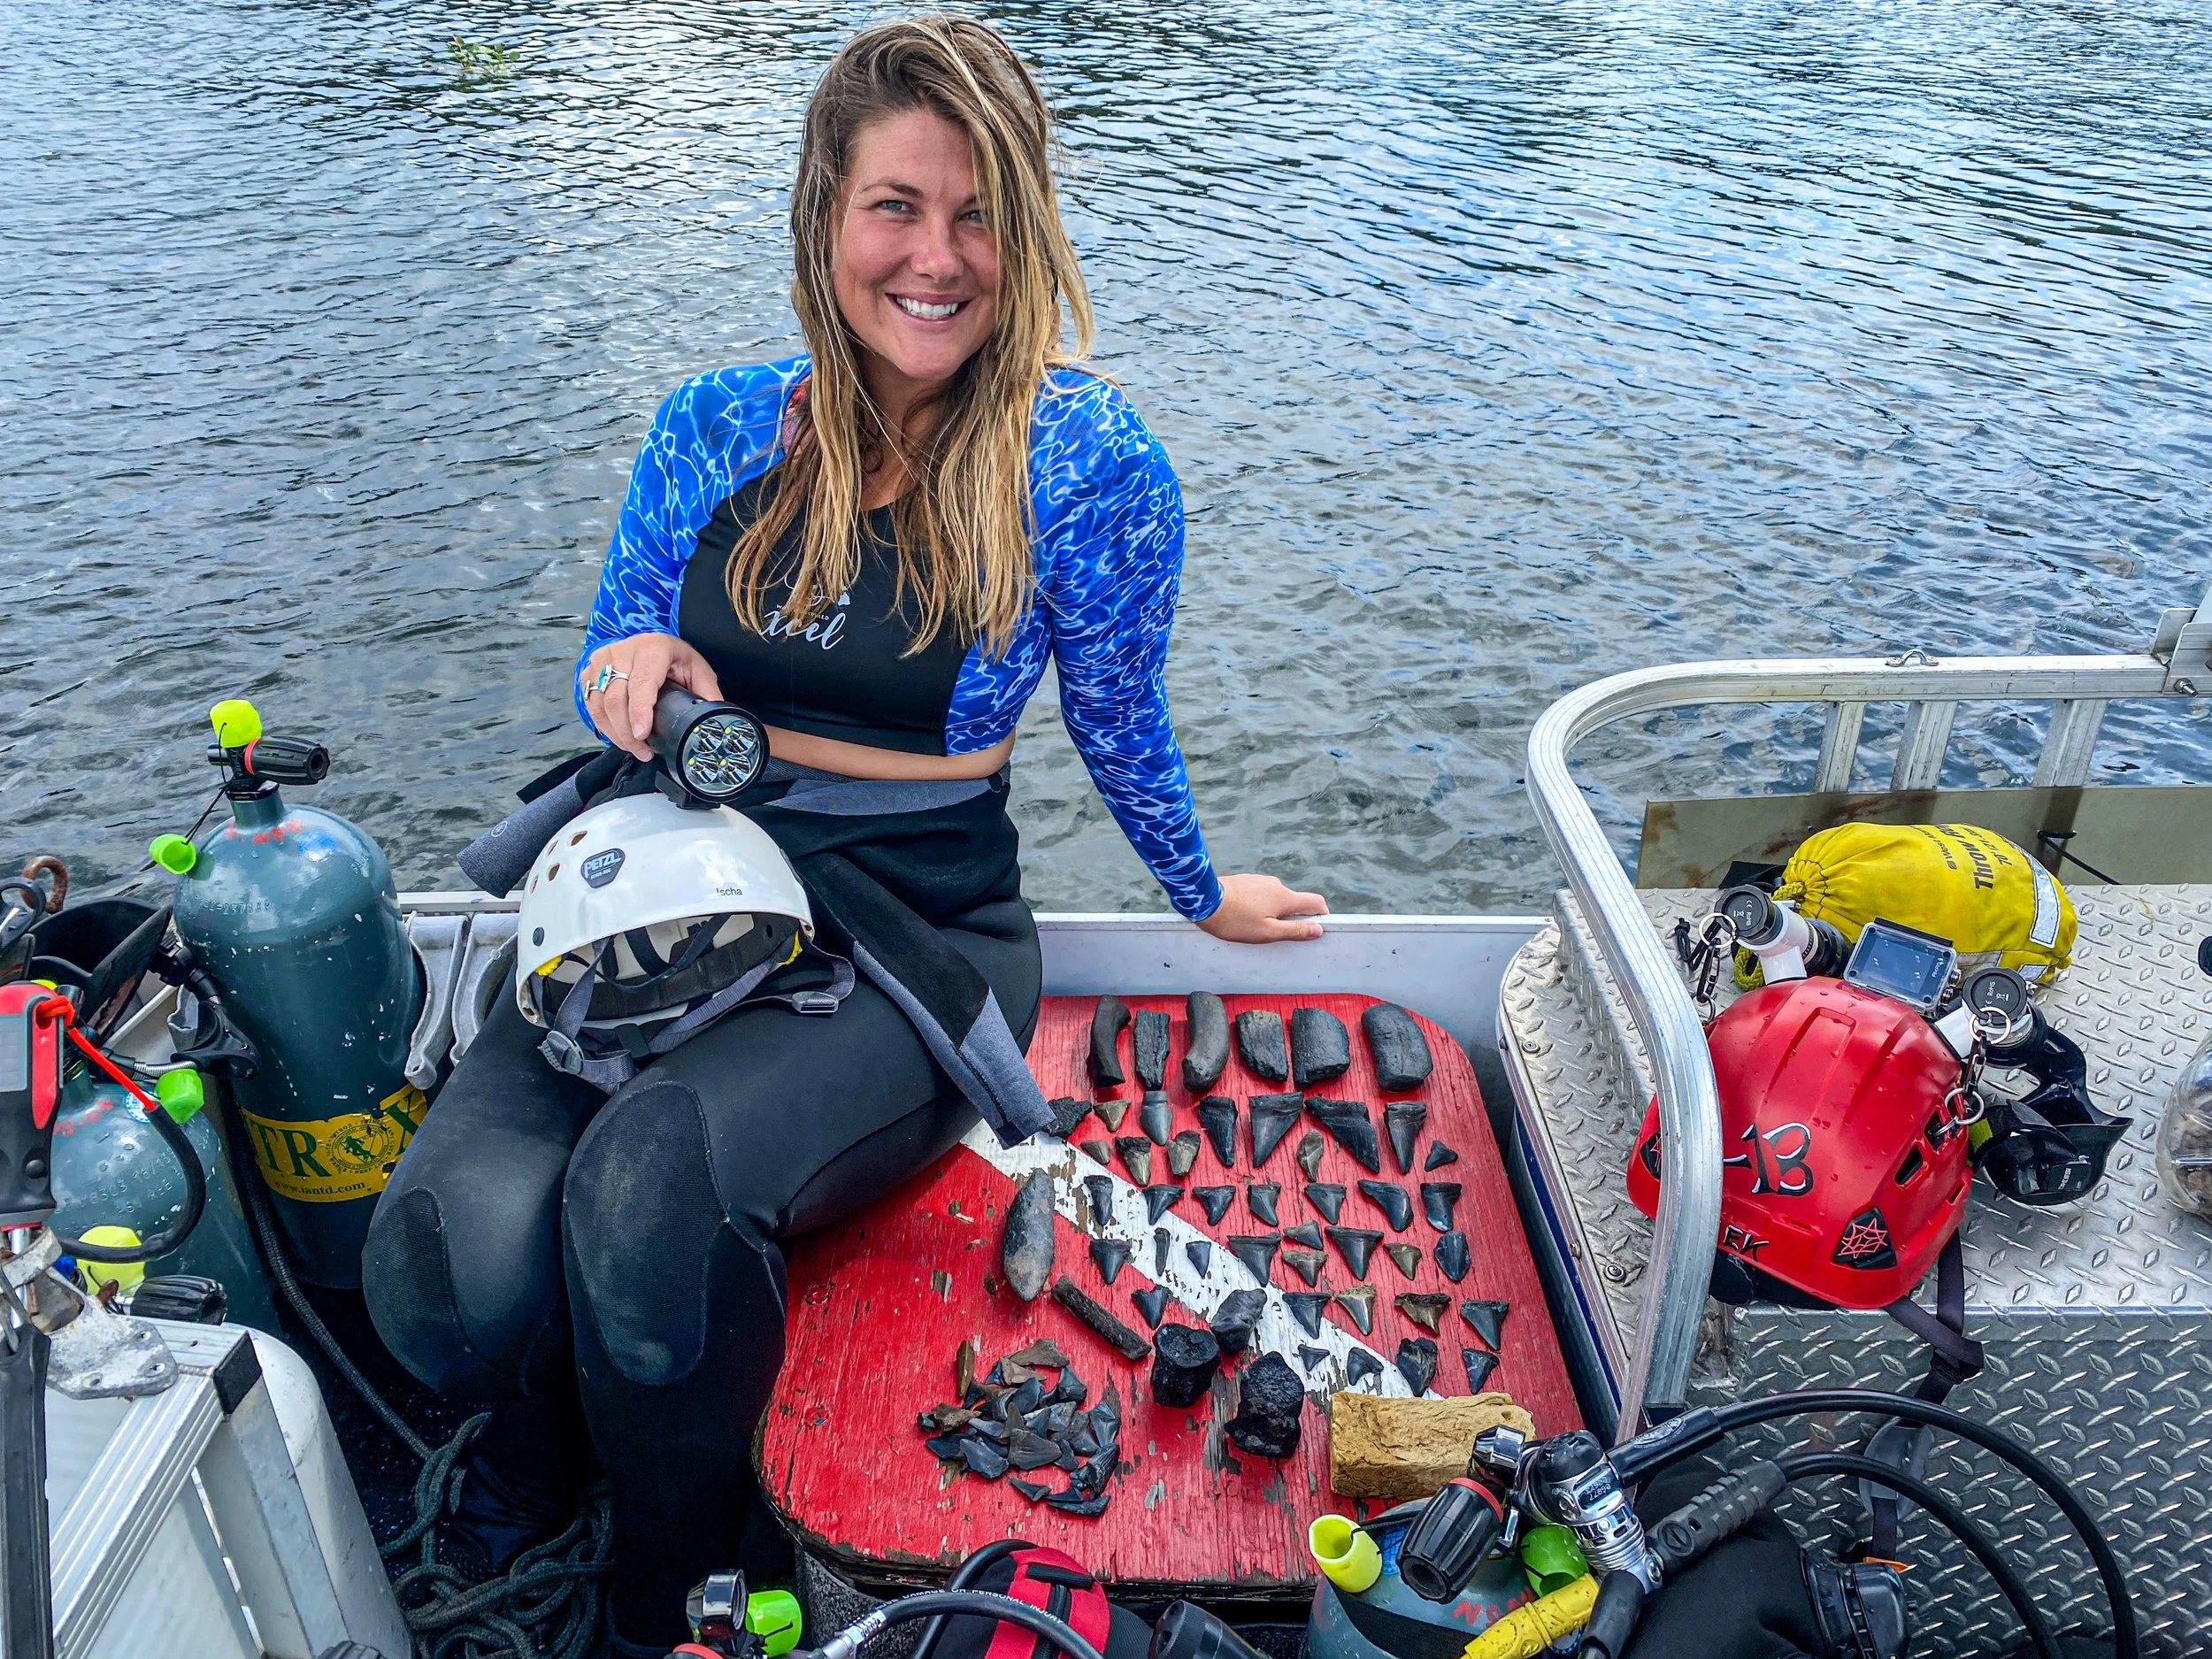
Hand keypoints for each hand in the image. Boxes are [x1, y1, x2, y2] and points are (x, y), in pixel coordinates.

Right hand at [578, 633, 723, 760]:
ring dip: (615, 732)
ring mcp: (602, 660)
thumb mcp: (696, 669)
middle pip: (617, 698)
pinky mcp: (590, 670)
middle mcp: (623, 651)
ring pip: (600, 703)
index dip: (639, 711)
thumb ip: (707, 692)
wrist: (648, 642)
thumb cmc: (674, 658)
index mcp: (653, 648)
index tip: (642, 735)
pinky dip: (603, 724)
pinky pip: (591, 703)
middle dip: (628, 732)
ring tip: (633, 748)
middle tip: (643, 751)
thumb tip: (715, 719)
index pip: (641, 682)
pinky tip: (618, 736)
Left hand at [1196, 874, 1328, 943]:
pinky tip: (1243, 915)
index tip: (1314, 928)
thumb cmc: (1235, 921)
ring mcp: (1260, 880)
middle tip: (1273, 934)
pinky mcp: (1246, 880)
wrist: (1204, 900)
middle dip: (1290, 918)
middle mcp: (1275, 884)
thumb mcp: (1267, 932)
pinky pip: (1261, 894)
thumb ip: (1294, 930)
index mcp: (1284, 897)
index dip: (1321, 915)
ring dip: (1272, 912)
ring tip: (1252, 926)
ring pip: (1276, 898)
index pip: (1315, 902)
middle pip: (1294, 901)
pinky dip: (1259, 905)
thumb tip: (1318, 929)